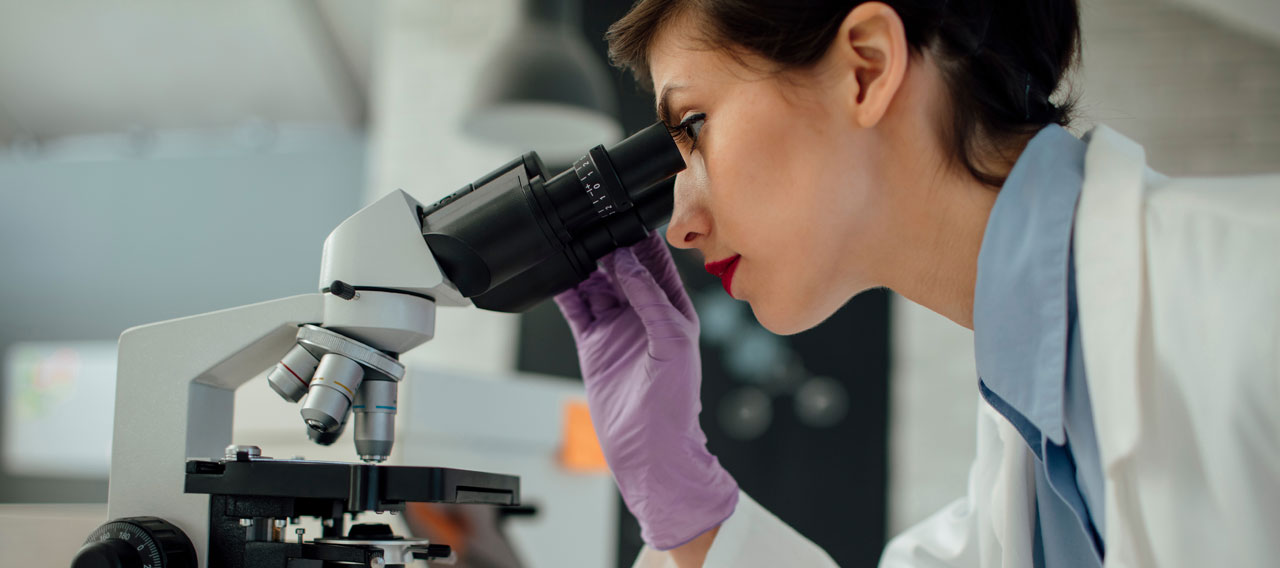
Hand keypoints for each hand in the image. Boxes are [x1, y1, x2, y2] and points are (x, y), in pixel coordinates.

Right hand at [554, 230, 737, 550]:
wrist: (651, 449)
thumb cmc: (676, 403)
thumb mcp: (671, 341)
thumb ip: (649, 297)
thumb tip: (626, 260)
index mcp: (673, 309)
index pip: (656, 263)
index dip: (639, 239)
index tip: (622, 215)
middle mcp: (644, 314)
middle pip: (622, 268)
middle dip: (607, 246)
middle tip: (588, 223)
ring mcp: (617, 328)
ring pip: (597, 284)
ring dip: (584, 265)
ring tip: (570, 241)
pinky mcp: (593, 344)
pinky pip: (577, 309)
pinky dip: (566, 291)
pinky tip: (556, 273)